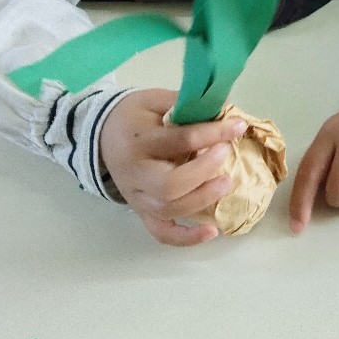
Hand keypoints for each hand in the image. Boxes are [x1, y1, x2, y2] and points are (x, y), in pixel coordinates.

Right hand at [99, 89, 248, 246]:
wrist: (101, 135)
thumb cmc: (134, 116)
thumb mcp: (156, 100)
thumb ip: (187, 105)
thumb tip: (227, 108)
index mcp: (139, 141)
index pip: (179, 140)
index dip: (213, 133)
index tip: (238, 126)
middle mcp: (135, 173)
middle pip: (170, 185)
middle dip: (204, 171)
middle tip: (226, 153)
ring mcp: (137, 196)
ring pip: (169, 209)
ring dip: (202, 199)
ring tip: (227, 182)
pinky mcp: (141, 211)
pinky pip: (161, 232)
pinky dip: (186, 238)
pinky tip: (212, 232)